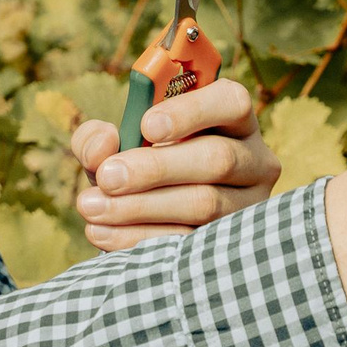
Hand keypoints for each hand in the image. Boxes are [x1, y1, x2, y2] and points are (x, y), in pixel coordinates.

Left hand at [69, 78, 281, 249]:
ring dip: (142, 207)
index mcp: (231, 118)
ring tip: (93, 208)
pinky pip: (190, 241)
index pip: (230, 102)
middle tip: (108, 177)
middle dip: (156, 168)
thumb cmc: (136, 166)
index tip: (146, 124)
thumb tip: (104, 145)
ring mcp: (248, 205)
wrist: (143, 219)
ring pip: (205, 204)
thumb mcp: (114, 145)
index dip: (191, 111)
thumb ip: (98, 137)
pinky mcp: (231, 244)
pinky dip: (140, 237)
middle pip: (218, 159)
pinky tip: (103, 233)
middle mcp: (253, 159)